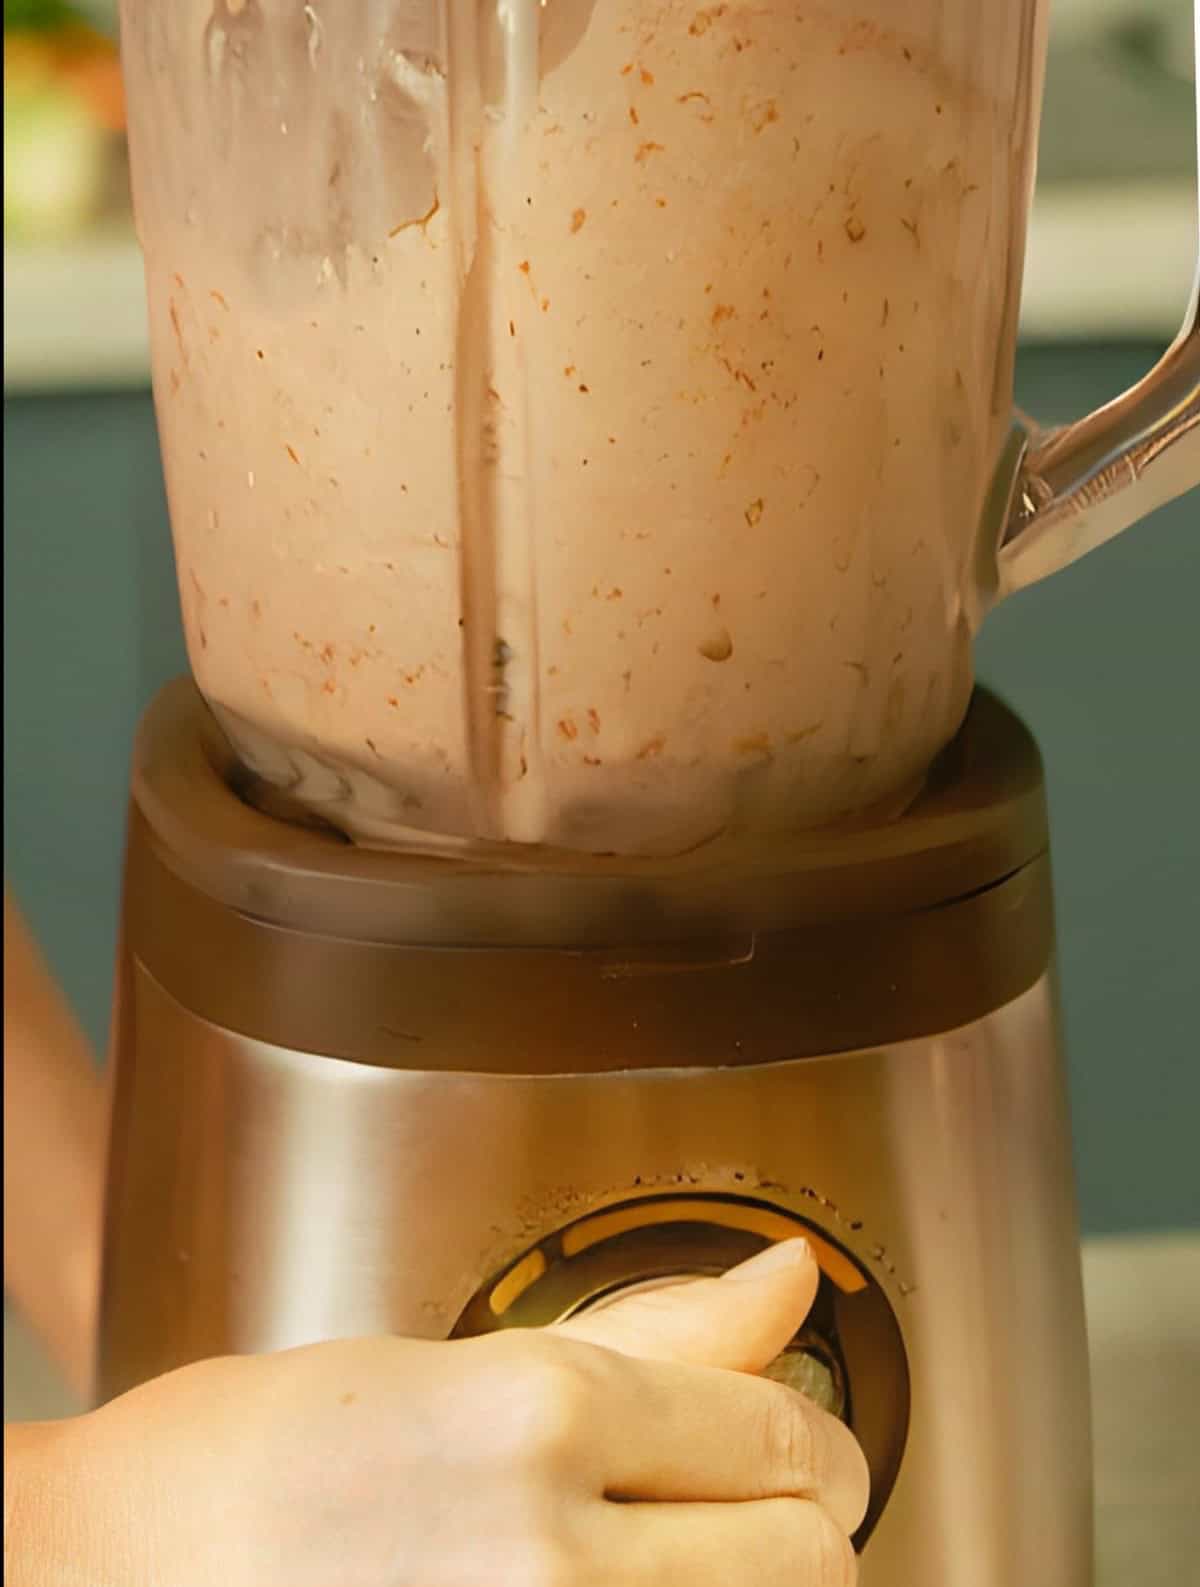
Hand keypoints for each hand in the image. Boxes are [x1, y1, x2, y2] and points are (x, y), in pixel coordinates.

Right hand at [8, 1240, 867, 1585]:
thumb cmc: (242, 1463)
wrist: (97, 1579)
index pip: (778, 1435)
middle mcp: (549, 1561)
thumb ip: (648, 1337)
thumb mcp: (450, 1362)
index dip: (809, 1441)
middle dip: (797, 1526)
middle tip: (748, 1511)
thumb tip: (785, 1282)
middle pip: (806, 1560)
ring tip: (679, 1560)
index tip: (797, 1446)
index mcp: (536, 1414)